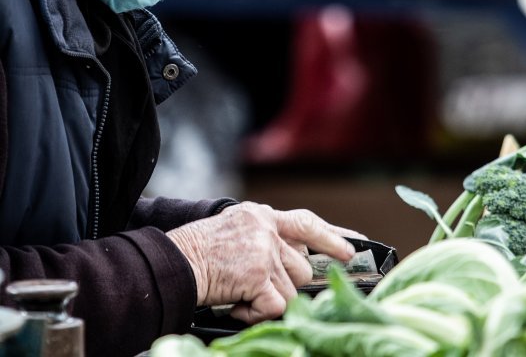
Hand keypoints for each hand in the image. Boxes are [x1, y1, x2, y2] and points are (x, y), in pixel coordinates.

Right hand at [166, 202, 361, 322]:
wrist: (171, 262)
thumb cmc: (194, 252)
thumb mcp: (234, 229)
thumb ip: (264, 237)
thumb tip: (296, 260)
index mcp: (261, 216)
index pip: (306, 223)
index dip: (331, 237)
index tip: (349, 250)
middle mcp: (267, 229)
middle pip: (302, 268)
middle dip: (284, 286)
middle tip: (254, 288)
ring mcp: (264, 251)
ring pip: (290, 291)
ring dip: (265, 301)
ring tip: (238, 295)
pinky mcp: (259, 274)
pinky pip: (276, 306)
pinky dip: (256, 314)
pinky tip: (236, 305)